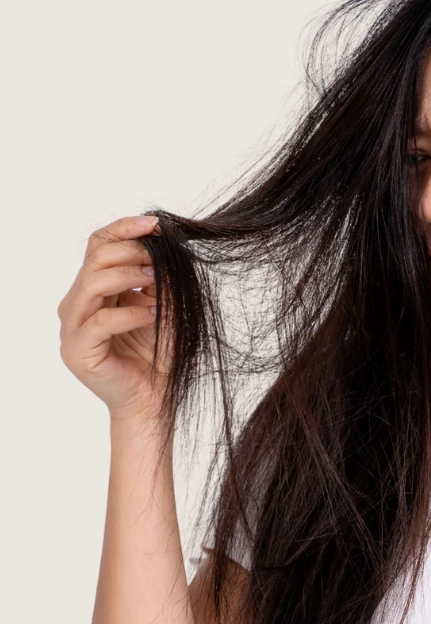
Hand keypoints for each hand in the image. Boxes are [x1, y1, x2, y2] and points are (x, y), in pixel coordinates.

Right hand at [57, 212, 170, 421]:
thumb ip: (159, 280)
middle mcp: (77, 304)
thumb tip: (164, 248)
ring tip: (157, 284)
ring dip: (129, 277)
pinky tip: (153, 315)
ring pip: (92, 284)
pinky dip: (131, 313)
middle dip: (131, 252)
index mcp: (93, 290)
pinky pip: (101, 321)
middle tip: (160, 261)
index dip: (124, 229)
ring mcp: (73, 327)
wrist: (154, 400)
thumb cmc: (158, 356)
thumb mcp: (164, 308)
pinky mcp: (78, 351)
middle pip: (95, 259)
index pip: (99, 246)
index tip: (155, 224)